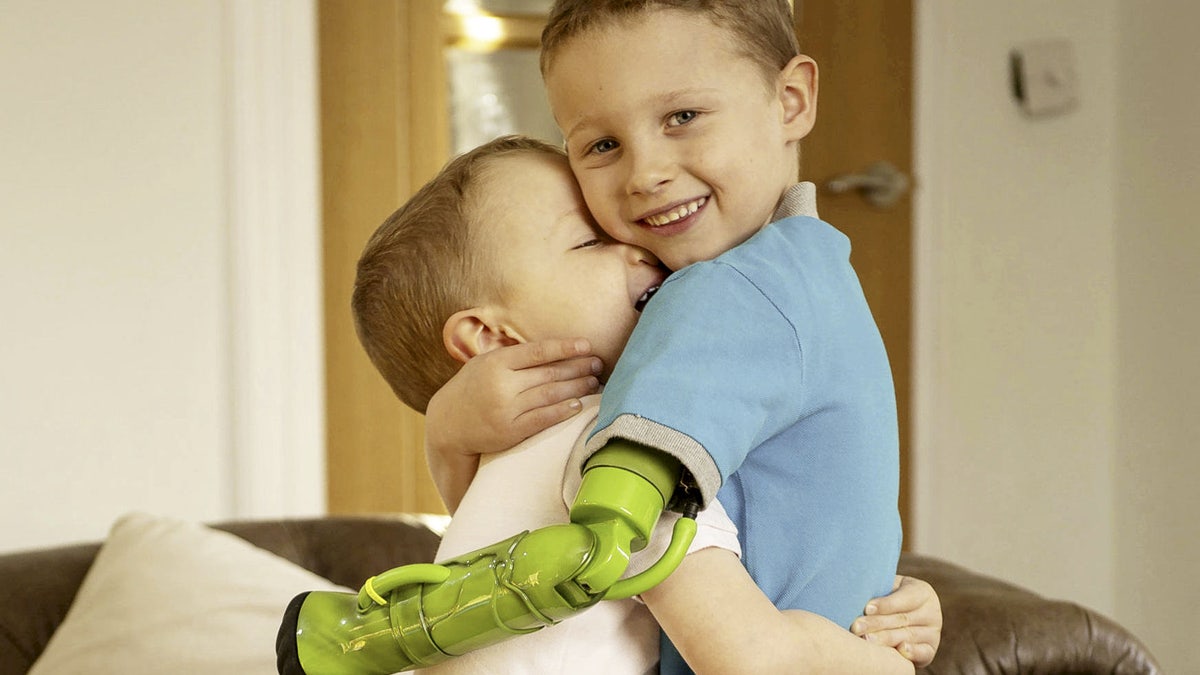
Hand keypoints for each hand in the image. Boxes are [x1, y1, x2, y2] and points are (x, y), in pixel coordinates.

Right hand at [425, 338, 601, 511]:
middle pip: (549, 373)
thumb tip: (553, 349)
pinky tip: (578, 405)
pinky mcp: (510, 431)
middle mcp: (501, 384)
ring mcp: (506, 409)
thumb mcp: (485, 363)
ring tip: (594, 383)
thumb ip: (513, 356)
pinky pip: (543, 419)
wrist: (447, 424)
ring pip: (550, 394)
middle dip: (578, 368)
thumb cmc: (472, 388)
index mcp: (496, 362)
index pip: (538, 351)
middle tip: (598, 364)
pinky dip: (562, 411)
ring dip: (576, 388)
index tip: (587, 345)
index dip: (566, 348)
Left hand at [850, 575, 942, 667]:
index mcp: (922, 592)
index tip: (866, 608)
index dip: (885, 604)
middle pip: (902, 618)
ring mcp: (933, 632)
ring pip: (908, 635)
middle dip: (877, 623)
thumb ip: (879, 590)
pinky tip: (899, 651)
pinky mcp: (931, 650)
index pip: (905, 598)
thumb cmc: (888, 597)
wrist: (902, 615)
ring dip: (885, 638)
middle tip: (856, 627)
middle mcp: (931, 612)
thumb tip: (857, 591)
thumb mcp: (888, 588)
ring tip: (866, 639)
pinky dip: (913, 653)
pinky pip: (924, 653)